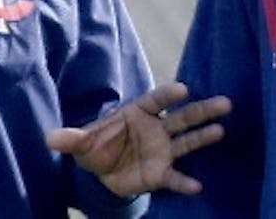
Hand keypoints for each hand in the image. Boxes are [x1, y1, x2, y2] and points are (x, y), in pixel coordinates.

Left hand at [45, 82, 232, 196]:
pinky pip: (175, 177)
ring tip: (221, 131)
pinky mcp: (161, 173)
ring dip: (203, 137)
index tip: (184, 89)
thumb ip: (70, 139)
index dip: (168, 95)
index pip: (156, 101)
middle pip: (182, 117)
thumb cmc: (96, 147)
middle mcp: (156, 129)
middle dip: (202, 110)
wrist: (102, 171)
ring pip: (187, 141)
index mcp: (138, 113)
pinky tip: (197, 186)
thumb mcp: (81, 143)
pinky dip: (184, 182)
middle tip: (225, 102)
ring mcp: (162, 150)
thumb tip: (50, 138)